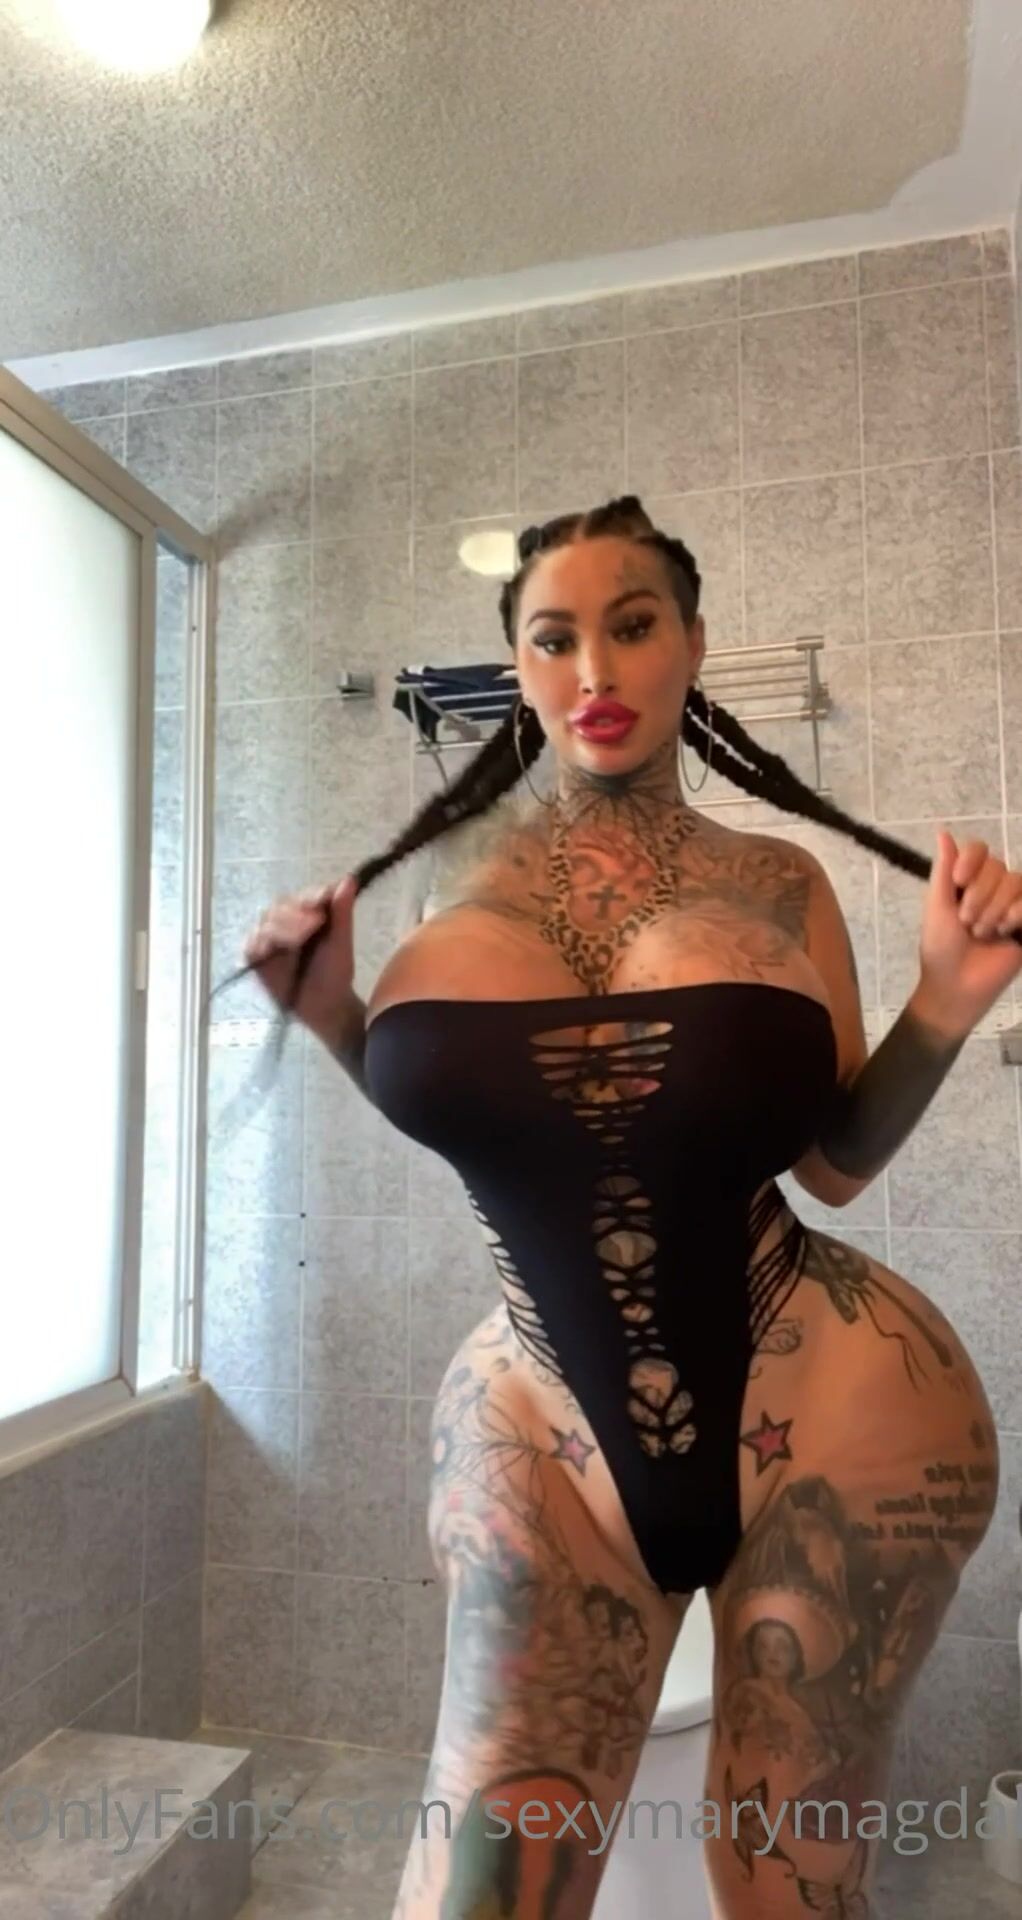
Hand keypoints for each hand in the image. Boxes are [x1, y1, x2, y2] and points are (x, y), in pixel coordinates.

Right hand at [242, 877, 357, 1045]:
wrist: (324, 1005)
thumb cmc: (335, 972)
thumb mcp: (341, 942)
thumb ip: (342, 912)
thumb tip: (349, 878)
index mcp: (308, 912)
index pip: (305, 896)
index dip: (311, 896)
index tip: (322, 901)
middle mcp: (285, 919)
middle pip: (282, 905)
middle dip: (296, 913)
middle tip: (314, 923)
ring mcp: (268, 937)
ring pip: (266, 923)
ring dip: (281, 929)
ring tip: (297, 941)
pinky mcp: (255, 956)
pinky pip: (251, 945)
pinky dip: (260, 945)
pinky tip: (271, 950)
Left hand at [914, 832, 1021, 1036]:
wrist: (957, 985)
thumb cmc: (940, 947)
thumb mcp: (937, 906)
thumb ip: (943, 869)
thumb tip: (943, 831)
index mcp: (967, 880)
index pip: (979, 850)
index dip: (971, 861)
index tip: (958, 882)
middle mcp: (991, 888)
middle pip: (996, 866)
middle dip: (978, 896)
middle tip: (966, 922)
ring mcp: (1012, 904)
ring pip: (1014, 881)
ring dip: (994, 908)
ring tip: (983, 933)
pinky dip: (1016, 913)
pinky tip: (1006, 930)